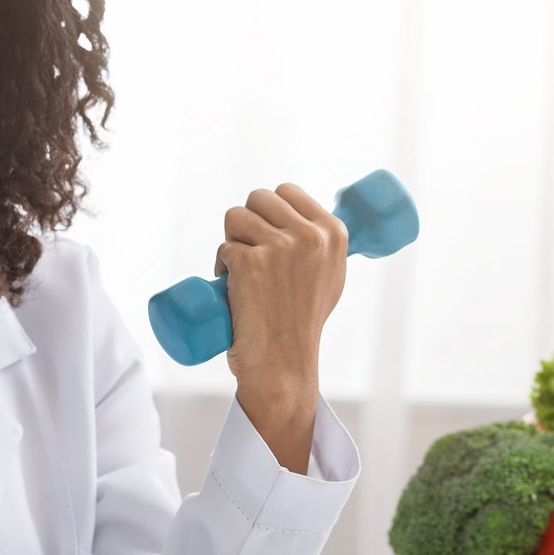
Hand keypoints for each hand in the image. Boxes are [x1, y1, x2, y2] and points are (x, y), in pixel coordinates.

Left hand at [213, 183, 345, 468]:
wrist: (283, 364)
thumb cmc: (302, 323)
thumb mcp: (330, 276)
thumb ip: (322, 245)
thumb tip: (307, 218)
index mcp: (334, 233)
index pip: (287, 190)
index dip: (269, 209)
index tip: (266, 234)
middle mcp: (310, 236)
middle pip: (258, 198)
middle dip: (247, 224)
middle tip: (251, 259)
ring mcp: (280, 247)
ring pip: (234, 217)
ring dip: (231, 243)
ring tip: (241, 277)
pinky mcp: (250, 262)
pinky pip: (223, 247)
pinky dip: (220, 267)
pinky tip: (232, 291)